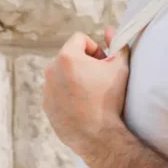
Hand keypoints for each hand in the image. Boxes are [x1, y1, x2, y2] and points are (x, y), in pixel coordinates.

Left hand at [43, 29, 129, 159]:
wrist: (98, 136)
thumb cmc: (109, 100)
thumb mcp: (121, 68)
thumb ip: (118, 45)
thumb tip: (110, 31)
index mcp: (67, 57)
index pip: (80, 39)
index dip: (95, 49)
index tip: (104, 64)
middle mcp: (51, 70)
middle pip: (70, 57)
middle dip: (84, 64)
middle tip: (99, 79)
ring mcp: (47, 90)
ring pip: (62, 75)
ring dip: (75, 79)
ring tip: (91, 95)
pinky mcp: (47, 106)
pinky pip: (57, 93)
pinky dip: (68, 96)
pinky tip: (83, 107)